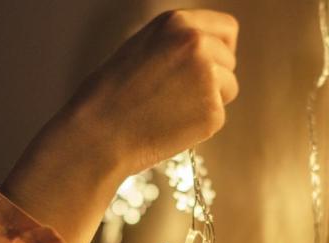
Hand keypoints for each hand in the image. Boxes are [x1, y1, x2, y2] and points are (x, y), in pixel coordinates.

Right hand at [69, 9, 240, 174]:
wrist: (99, 133)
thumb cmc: (111, 95)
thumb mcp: (142, 48)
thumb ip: (176, 44)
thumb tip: (208, 50)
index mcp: (177, 23)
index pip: (226, 28)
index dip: (221, 47)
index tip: (211, 63)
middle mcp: (197, 43)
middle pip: (229, 59)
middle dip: (214, 77)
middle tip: (180, 96)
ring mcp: (208, 77)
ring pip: (229, 88)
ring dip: (209, 100)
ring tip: (171, 110)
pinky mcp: (213, 111)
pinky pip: (218, 116)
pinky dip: (201, 125)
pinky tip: (171, 126)